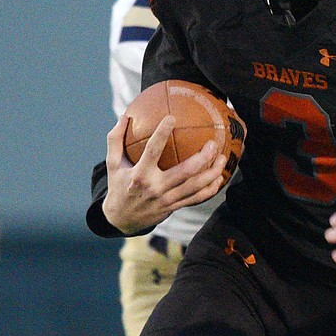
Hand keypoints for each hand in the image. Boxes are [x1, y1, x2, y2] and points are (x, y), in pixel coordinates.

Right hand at [101, 114, 229, 234]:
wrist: (121, 219)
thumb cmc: (119, 186)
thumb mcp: (113, 164)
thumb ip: (116, 139)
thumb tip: (125, 115)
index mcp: (139, 174)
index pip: (152, 151)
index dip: (162, 134)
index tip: (171, 118)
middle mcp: (155, 187)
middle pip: (185, 172)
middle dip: (202, 157)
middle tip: (213, 143)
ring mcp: (167, 199)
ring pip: (196, 186)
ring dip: (212, 172)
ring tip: (222, 158)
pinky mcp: (175, 207)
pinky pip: (197, 198)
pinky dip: (211, 188)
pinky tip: (219, 177)